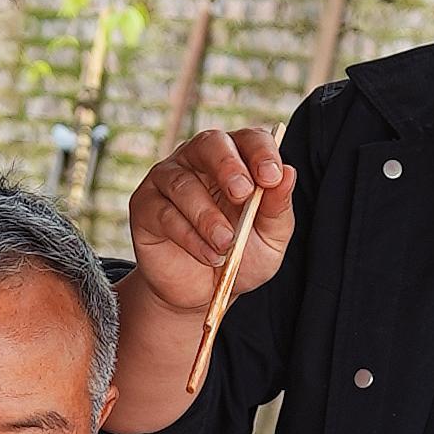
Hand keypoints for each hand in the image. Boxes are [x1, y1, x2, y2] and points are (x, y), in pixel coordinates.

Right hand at [124, 126, 295, 330]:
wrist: (204, 294)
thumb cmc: (240, 257)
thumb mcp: (269, 239)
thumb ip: (278, 208)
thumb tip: (288, 173)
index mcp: (237, 159)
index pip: (249, 139)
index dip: (261, 153)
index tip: (271, 178)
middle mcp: (199, 160)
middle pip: (209, 143)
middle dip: (228, 166)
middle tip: (242, 194)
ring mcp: (168, 180)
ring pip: (183, 183)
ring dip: (208, 216)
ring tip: (226, 244)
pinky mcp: (145, 205)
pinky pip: (164, 213)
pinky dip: (189, 237)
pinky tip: (209, 255)